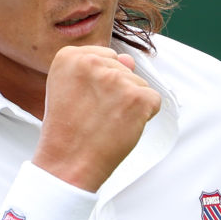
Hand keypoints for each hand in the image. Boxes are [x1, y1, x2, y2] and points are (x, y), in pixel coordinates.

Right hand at [33, 46, 160, 192]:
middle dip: (117, 93)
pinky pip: (153, 100)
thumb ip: (96, 69)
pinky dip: (144, 117)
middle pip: (124, 69)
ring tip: (106, 123)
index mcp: (70, 56)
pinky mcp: (137, 97)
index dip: (101, 83)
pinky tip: (122, 127)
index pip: (106, 57)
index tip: (87, 101)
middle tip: (95, 115)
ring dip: (130, 105)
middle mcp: (93, 62)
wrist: (67, 163)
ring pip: (139, 85)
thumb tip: (129, 59)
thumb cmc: (67, 132)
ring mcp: (116, 79)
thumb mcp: (68, 90)